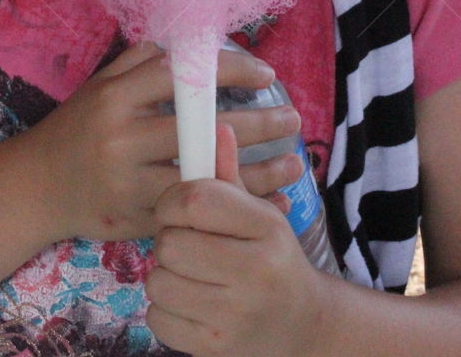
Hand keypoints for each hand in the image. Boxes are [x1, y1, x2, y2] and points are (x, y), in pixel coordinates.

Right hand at [27, 41, 304, 242]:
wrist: (36, 188)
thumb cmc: (78, 127)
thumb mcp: (102, 85)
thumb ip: (143, 60)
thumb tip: (192, 40)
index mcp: (117, 95)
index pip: (182, 74)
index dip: (229, 70)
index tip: (266, 75)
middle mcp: (122, 136)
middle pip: (202, 128)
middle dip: (256, 123)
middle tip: (293, 119)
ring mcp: (129, 181)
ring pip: (204, 177)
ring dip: (256, 172)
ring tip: (294, 164)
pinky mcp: (135, 219)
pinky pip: (196, 214)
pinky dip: (233, 208)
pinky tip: (266, 203)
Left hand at [144, 122, 330, 356]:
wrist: (303, 326)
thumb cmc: (273, 258)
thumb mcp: (260, 214)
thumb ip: (230, 174)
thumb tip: (216, 127)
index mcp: (266, 228)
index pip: (196, 200)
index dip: (173, 199)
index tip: (176, 206)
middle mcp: (255, 272)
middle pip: (170, 242)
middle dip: (170, 239)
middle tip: (186, 243)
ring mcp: (234, 315)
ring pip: (158, 280)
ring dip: (165, 275)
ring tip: (189, 274)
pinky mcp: (214, 347)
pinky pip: (157, 318)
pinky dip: (165, 309)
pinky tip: (190, 303)